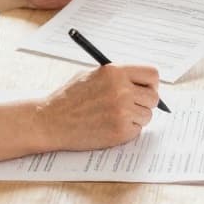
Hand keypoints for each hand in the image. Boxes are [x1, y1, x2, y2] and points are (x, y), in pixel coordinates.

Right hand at [34, 64, 161, 149]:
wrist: (50, 121)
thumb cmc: (69, 98)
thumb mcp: (93, 75)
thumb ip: (118, 76)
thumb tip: (143, 82)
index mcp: (116, 72)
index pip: (152, 74)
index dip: (151, 84)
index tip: (146, 90)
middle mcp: (122, 90)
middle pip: (153, 98)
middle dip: (144, 103)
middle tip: (132, 107)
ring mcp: (122, 112)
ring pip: (147, 116)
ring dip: (136, 118)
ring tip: (115, 117)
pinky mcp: (120, 131)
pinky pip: (137, 130)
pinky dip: (127, 131)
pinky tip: (109, 127)